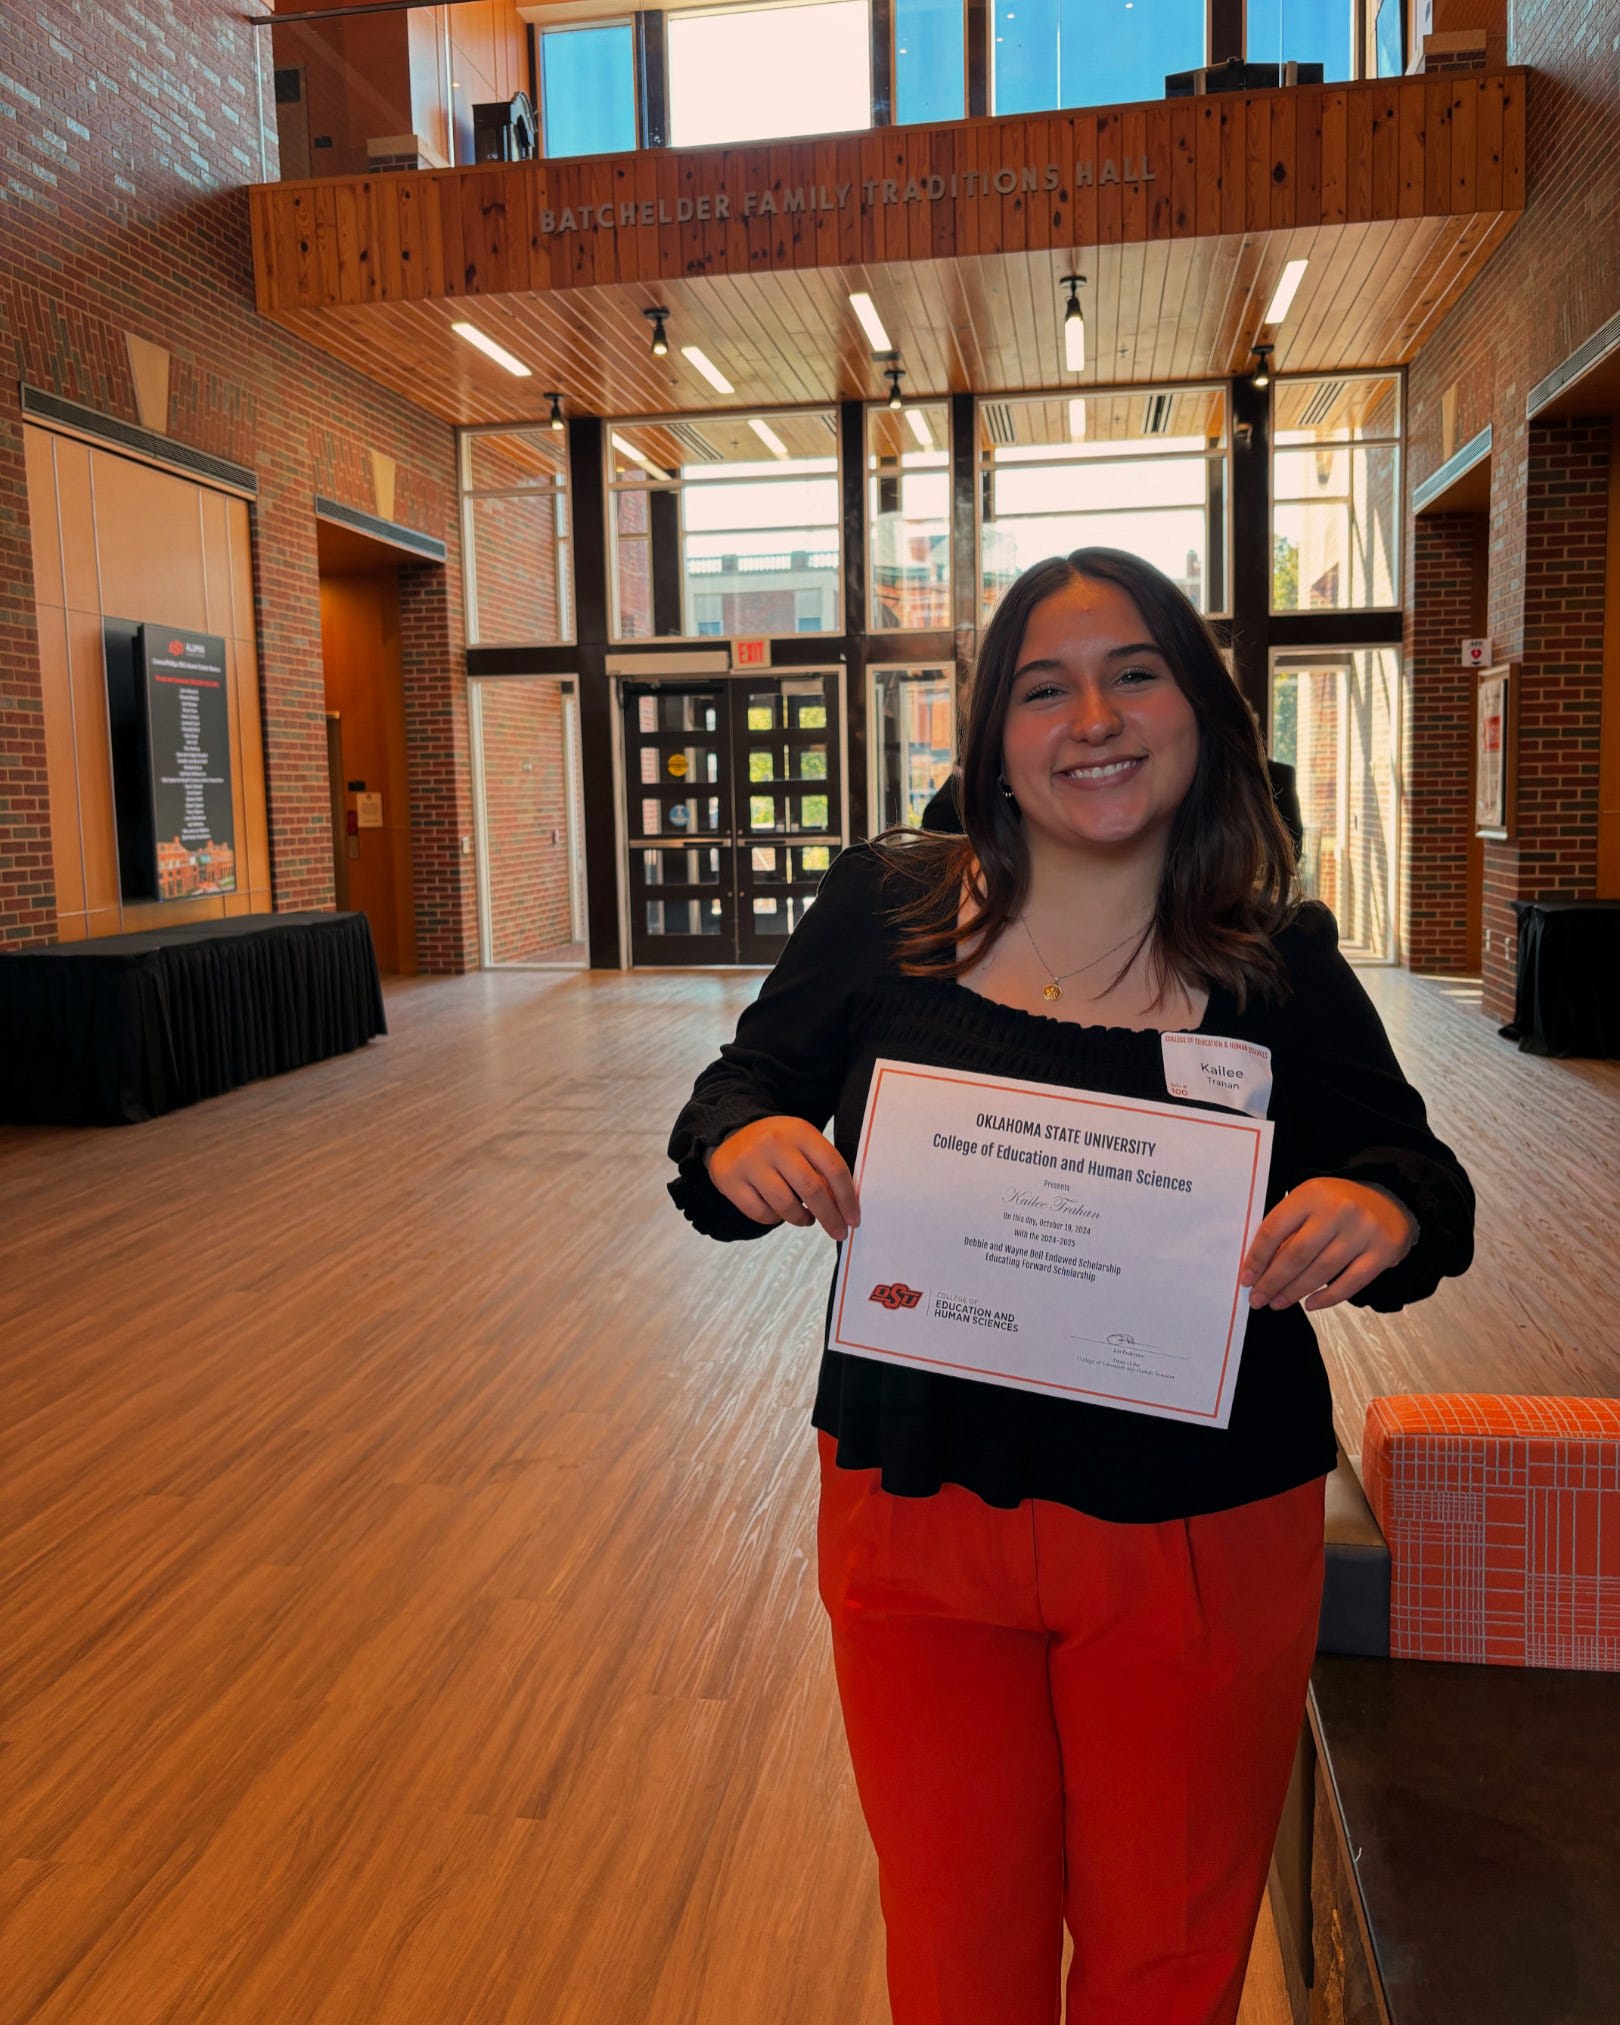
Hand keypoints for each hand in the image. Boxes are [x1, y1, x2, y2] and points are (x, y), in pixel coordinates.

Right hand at [706, 1116, 860, 1241]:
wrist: (733, 1134)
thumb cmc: (778, 1145)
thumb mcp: (803, 1144)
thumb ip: (823, 1169)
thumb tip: (843, 1209)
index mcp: (800, 1131)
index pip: (833, 1167)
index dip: (847, 1198)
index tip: (853, 1219)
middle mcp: (774, 1143)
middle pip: (812, 1189)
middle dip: (830, 1217)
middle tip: (839, 1233)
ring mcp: (750, 1161)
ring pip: (786, 1205)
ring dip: (802, 1219)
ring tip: (806, 1219)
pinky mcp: (731, 1180)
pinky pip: (761, 1213)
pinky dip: (774, 1219)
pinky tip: (778, 1211)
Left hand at [1241, 1178, 1416, 1312]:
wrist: (1389, 1199)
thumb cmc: (1337, 1204)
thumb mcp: (1309, 1202)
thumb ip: (1288, 1228)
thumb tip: (1260, 1268)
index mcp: (1312, 1193)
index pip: (1275, 1229)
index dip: (1257, 1258)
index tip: (1246, 1279)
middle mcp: (1338, 1210)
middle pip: (1297, 1255)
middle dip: (1272, 1281)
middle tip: (1258, 1299)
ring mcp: (1363, 1231)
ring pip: (1321, 1271)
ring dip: (1294, 1292)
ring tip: (1277, 1303)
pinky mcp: (1383, 1251)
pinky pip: (1350, 1283)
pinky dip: (1327, 1298)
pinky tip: (1310, 1304)